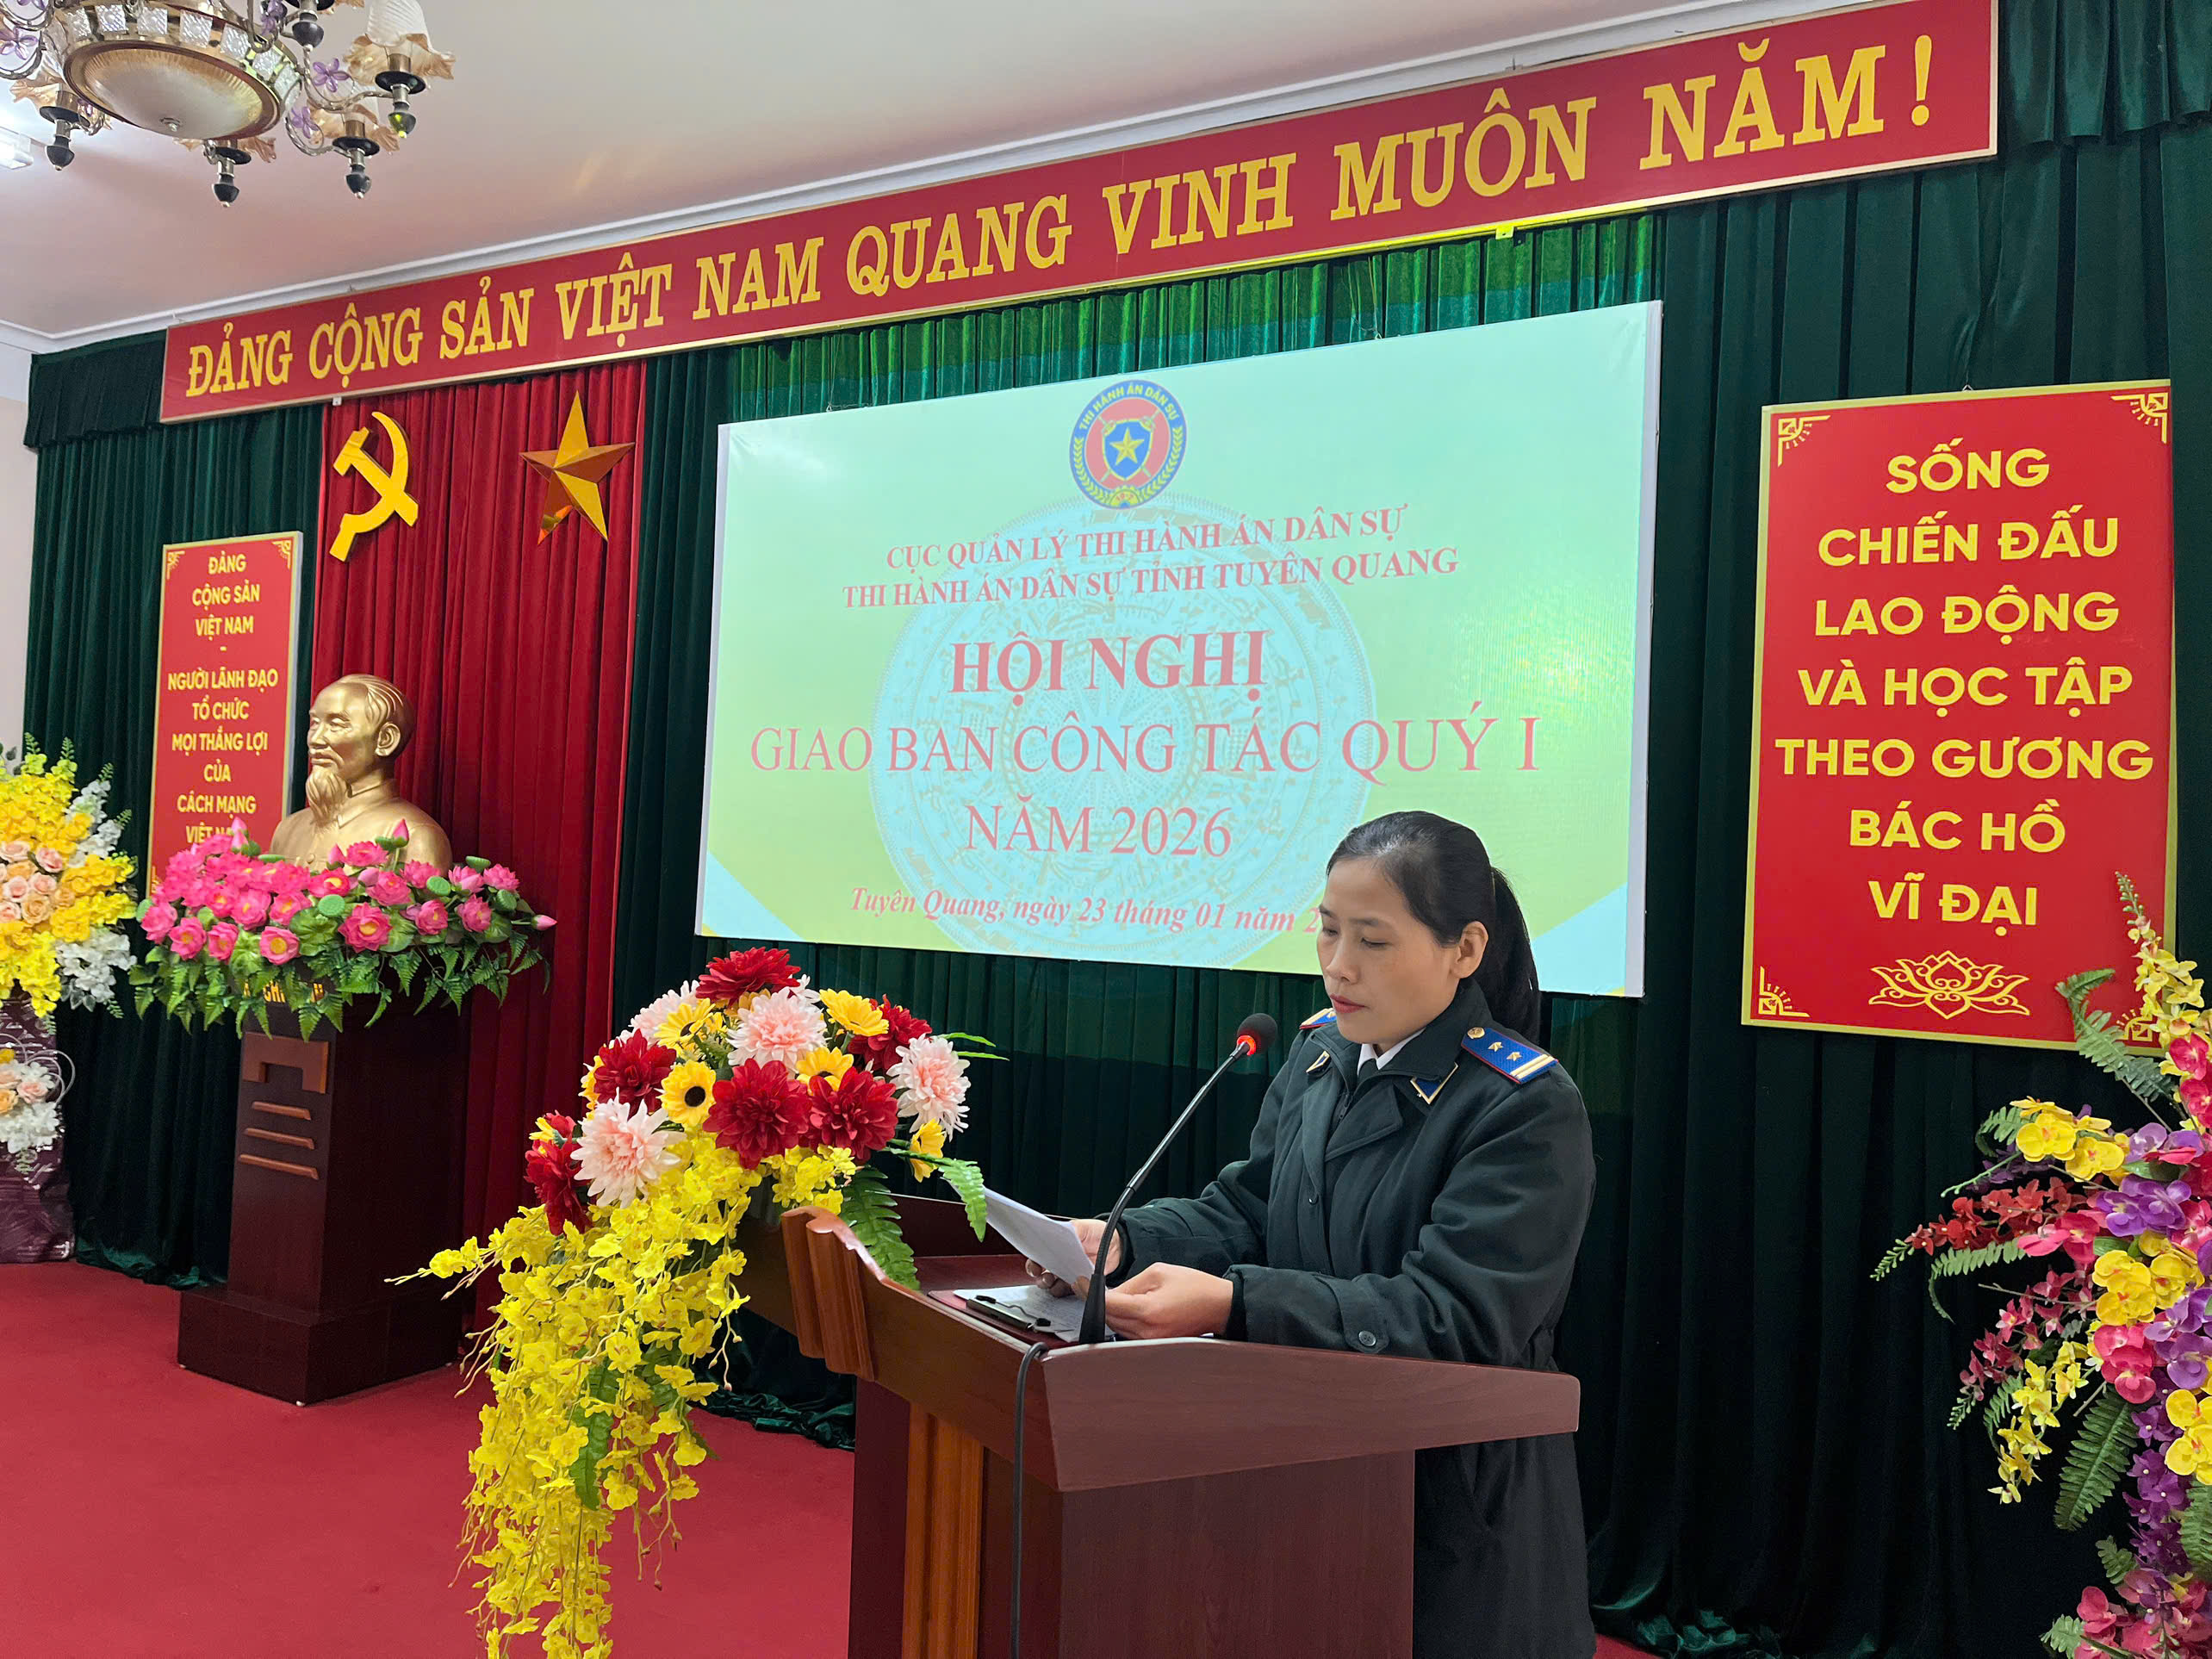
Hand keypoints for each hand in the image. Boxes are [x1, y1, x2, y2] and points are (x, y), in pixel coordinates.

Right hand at [1024, 1217, 1116, 1297]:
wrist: (1116, 1247)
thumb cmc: (1096, 1233)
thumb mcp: (1082, 1227)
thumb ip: (1069, 1229)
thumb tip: (1056, 1233)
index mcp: (1055, 1245)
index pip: (1036, 1253)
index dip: (1032, 1259)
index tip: (1034, 1263)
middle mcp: (1057, 1260)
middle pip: (1039, 1270)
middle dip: (1036, 1274)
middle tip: (1040, 1272)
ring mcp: (1065, 1273)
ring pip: (1049, 1283)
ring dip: (1047, 1283)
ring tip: (1052, 1279)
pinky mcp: (1075, 1283)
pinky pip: (1064, 1291)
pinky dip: (1062, 1290)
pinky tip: (1066, 1284)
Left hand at [1102, 1264, 1234, 1339]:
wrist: (1219, 1306)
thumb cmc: (1193, 1286)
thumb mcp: (1158, 1273)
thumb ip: (1130, 1284)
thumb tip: (1110, 1293)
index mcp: (1148, 1311)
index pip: (1108, 1304)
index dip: (1090, 1292)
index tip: (1080, 1282)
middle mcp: (1147, 1332)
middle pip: (1109, 1318)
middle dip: (1099, 1302)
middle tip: (1090, 1286)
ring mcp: (1151, 1342)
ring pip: (1117, 1327)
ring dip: (1112, 1312)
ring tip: (1114, 1295)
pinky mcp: (1155, 1344)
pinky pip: (1129, 1333)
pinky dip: (1124, 1320)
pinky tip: (1128, 1307)